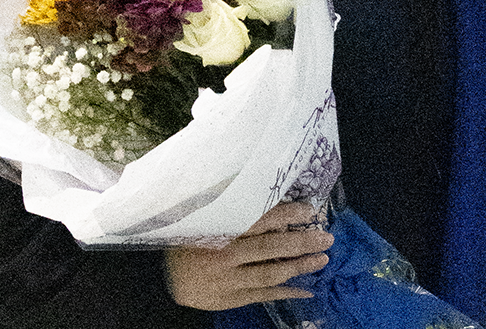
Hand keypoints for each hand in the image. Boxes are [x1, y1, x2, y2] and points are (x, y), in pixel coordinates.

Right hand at [164, 201, 333, 310]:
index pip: (257, 221)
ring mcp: (225, 281)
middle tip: (327, 237)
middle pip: (269, 249)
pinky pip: (261, 296)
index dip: (285, 215)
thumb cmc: (184, 238)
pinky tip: (306, 289)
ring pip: (269, 275)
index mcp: (216, 230)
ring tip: (322, 260)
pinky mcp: (227, 300)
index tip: (308, 211)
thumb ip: (228, 205)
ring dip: (299, 267)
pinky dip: (285, 293)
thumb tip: (264, 185)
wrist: (159, 277)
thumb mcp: (199, 215)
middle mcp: (222, 257)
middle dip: (302, 243)